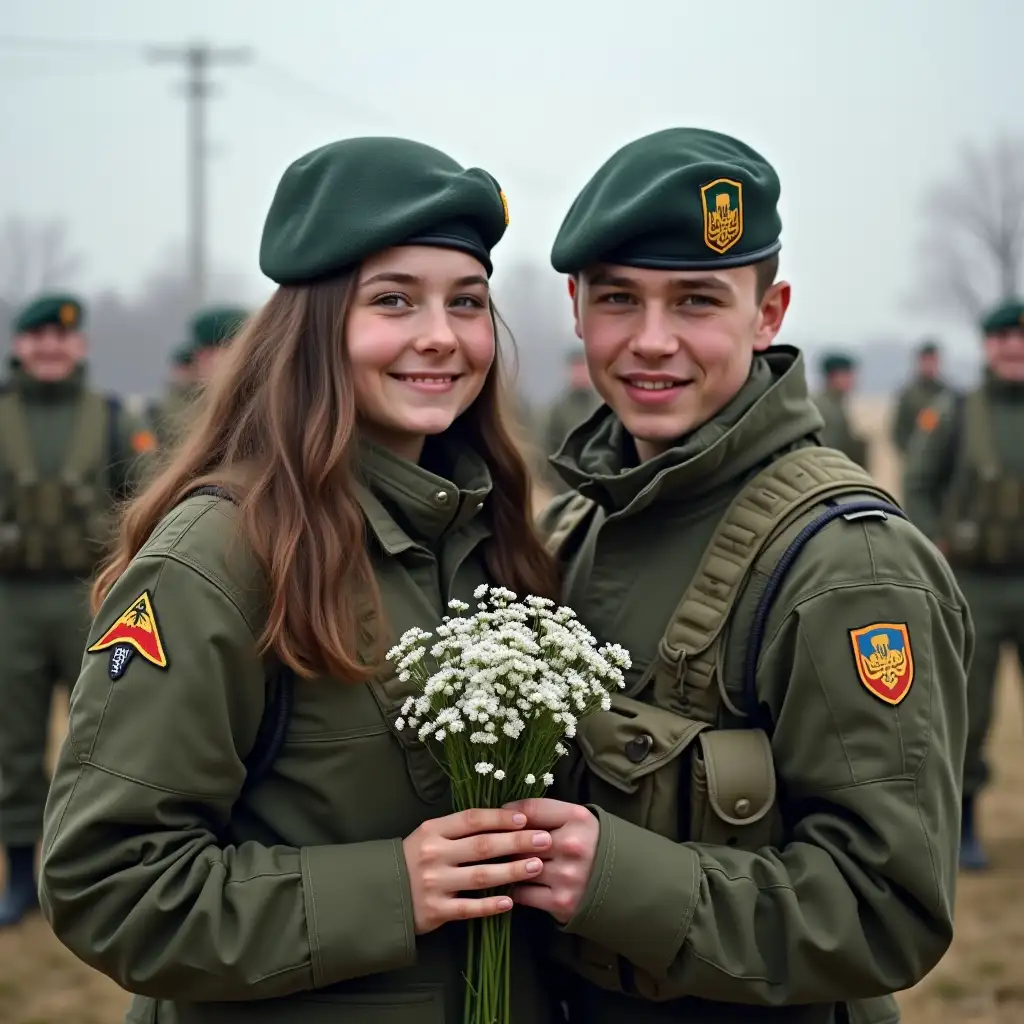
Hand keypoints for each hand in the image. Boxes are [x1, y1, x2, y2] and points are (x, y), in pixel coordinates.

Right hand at [402, 808, 551, 934]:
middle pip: (482, 846)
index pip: (472, 819)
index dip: (500, 818)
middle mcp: (434, 854)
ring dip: (512, 871)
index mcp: (433, 830)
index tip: (526, 819)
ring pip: (480, 876)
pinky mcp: (435, 910)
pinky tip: (511, 901)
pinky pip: (468, 907)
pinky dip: (490, 905)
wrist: (380, 893)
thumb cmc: (413, 860)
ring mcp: (434, 883)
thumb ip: (457, 830)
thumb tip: (502, 822)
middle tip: (544, 840)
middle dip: (517, 842)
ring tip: (536, 866)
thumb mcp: (429, 836)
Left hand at [504, 798, 598, 923]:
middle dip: (503, 842)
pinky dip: (515, 888)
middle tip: (492, 843)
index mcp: (577, 818)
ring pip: (518, 866)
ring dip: (508, 866)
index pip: (530, 809)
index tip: (499, 817)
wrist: (625, 884)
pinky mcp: (561, 901)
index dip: (508, 812)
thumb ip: (547, 813)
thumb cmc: (593, 845)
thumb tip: (506, 811)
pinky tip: (516, 883)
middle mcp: (572, 845)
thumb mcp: (578, 819)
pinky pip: (522, 892)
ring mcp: (567, 875)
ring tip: (501, 863)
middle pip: (520, 839)